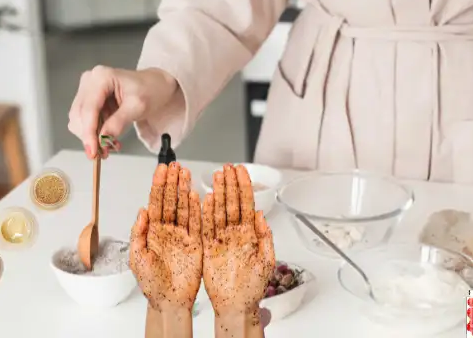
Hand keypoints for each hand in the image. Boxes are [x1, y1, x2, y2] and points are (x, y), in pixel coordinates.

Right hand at [68, 66, 177, 158]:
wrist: (156, 86)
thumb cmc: (150, 90)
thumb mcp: (137, 107)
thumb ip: (118, 123)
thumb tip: (102, 140)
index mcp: (101, 77)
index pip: (88, 109)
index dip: (89, 133)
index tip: (92, 151)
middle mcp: (90, 80)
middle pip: (79, 115)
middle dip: (90, 136)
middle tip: (105, 152)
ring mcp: (87, 89)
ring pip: (79, 120)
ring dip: (92, 136)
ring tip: (111, 144)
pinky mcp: (89, 99)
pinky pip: (85, 121)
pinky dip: (95, 132)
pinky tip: (109, 137)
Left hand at [130, 162, 202, 310]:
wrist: (169, 301)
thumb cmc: (151, 283)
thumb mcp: (138, 258)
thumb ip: (138, 233)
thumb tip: (142, 210)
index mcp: (152, 232)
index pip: (156, 202)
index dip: (159, 185)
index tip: (162, 168)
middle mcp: (167, 230)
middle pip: (170, 200)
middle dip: (172, 181)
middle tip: (175, 164)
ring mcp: (182, 235)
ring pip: (184, 207)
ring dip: (184, 189)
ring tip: (185, 172)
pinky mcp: (195, 243)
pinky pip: (197, 222)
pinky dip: (197, 208)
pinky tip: (197, 194)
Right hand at [202, 164, 275, 333]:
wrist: (237, 305)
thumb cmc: (252, 287)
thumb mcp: (266, 261)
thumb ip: (265, 237)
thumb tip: (260, 214)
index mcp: (249, 234)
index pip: (246, 204)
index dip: (243, 186)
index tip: (240, 170)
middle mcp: (235, 233)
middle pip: (232, 202)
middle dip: (230, 183)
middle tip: (227, 166)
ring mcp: (221, 239)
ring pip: (219, 210)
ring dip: (218, 192)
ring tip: (217, 174)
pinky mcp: (209, 247)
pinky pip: (206, 226)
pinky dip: (205, 212)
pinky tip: (205, 197)